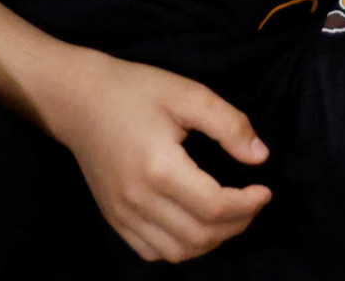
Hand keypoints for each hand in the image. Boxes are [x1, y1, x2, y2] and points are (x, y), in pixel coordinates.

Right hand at [47, 49, 271, 263]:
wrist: (80, 101)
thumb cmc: (136, 91)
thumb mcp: (189, 94)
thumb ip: (229, 124)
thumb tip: (259, 157)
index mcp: (159, 168)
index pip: (214, 207)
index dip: (247, 204)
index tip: (265, 190)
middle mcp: (138, 200)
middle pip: (199, 235)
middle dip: (237, 224)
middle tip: (254, 202)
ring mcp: (122, 215)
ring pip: (177, 252)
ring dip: (212, 241)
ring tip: (231, 215)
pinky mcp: (113, 219)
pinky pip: (152, 252)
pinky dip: (181, 247)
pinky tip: (196, 224)